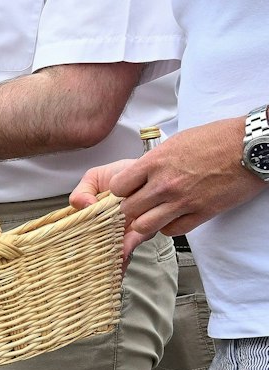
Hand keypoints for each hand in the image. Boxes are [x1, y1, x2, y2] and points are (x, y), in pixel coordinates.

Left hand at [70, 119, 263, 262]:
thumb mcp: (177, 142)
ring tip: (155, 214)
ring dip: (148, 221)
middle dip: (131, 209)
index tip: (128, 190)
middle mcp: (165, 184)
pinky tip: (174, 218)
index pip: (118, 187)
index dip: (121, 191)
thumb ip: (155, 161)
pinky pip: (173, 231)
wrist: (251, 146)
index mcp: (155, 162)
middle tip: (140, 205)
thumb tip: (142, 172)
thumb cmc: (218, 138)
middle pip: (128, 210)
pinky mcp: (202, 213)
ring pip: (145, 226)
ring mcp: (183, 201)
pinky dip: (170, 228)